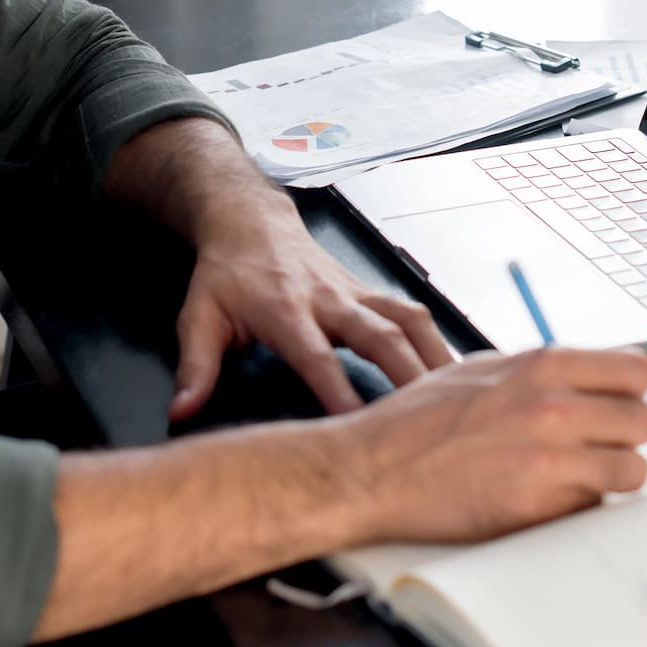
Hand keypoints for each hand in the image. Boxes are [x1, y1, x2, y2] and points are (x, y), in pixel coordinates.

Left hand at [171, 187, 452, 420]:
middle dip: (410, 375)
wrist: (250, 220)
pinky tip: (457, 368)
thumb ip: (194, 367)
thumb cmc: (227, 273)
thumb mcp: (198, 317)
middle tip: (437, 416)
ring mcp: (354, 292)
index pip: (317, 356)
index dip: (339, 390)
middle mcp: (328, 298)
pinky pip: (411, 313)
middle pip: (380, 335)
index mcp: (285, 309)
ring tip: (463, 394)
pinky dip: (437, 338)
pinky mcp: (369, 291)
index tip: (359, 425)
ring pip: (407, 319)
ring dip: (436, 354)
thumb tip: (183, 411)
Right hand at [340, 347, 646, 544]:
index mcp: (542, 366)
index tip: (617, 402)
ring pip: (631, 470)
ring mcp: (549, 460)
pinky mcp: (539, 507)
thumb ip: (538, 373)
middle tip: (597, 444)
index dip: (630, 390)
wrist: (373, 469)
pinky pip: (592, 507)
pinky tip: (544, 496)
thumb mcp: (480, 369)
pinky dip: (577, 505)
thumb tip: (582, 381)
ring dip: (610, 475)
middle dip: (624, 436)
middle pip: (643, 421)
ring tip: (576, 475)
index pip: (636, 370)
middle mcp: (554, 408)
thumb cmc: (416, 421)